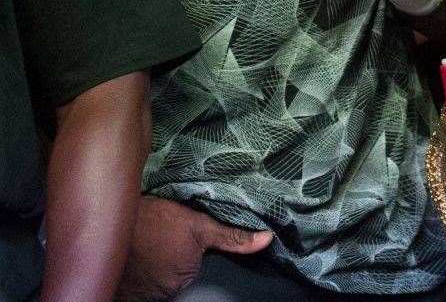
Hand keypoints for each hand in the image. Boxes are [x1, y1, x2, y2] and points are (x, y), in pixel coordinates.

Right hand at [117, 197, 271, 300]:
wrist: (110, 221)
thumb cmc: (153, 221)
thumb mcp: (199, 224)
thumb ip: (232, 237)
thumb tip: (265, 240)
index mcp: (185, 277)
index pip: (195, 264)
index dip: (190, 247)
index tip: (178, 235)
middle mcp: (164, 291)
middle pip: (177, 271)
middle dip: (173, 254)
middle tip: (163, 236)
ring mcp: (142, 293)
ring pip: (158, 273)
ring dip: (155, 260)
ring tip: (149, 241)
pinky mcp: (122, 291)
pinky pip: (137, 280)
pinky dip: (138, 267)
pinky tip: (137, 251)